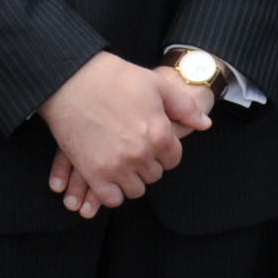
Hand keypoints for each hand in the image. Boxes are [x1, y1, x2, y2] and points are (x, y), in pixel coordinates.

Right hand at [40, 51, 192, 215]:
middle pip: (154, 175)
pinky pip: (111, 198)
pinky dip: (112, 192)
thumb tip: (205, 124)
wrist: (72, 81)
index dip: (164, 151)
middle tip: (134, 149)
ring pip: (135, 189)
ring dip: (131, 179)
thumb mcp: (158, 85)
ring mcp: (116, 166)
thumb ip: (185, 108)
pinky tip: (109, 178)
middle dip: (148, 163)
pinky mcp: (92, 172)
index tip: (152, 142)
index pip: (173, 159)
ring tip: (122, 162)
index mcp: (160, 135)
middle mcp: (141, 154)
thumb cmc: (116, 79)